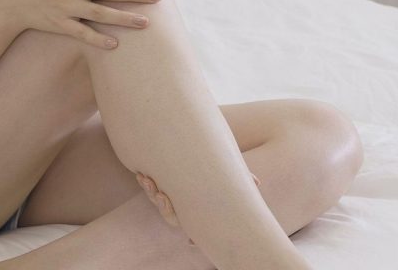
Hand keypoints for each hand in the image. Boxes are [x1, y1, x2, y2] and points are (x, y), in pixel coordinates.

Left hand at [135, 171, 261, 243]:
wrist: (199, 156)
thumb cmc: (220, 171)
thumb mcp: (232, 175)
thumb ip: (242, 178)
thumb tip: (256, 182)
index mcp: (200, 210)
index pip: (194, 227)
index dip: (191, 235)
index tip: (189, 242)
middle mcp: (184, 208)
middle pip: (171, 217)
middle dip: (163, 206)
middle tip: (160, 195)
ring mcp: (172, 198)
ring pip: (159, 204)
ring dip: (151, 193)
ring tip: (147, 179)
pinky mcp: (162, 185)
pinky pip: (151, 190)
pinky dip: (146, 184)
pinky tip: (141, 174)